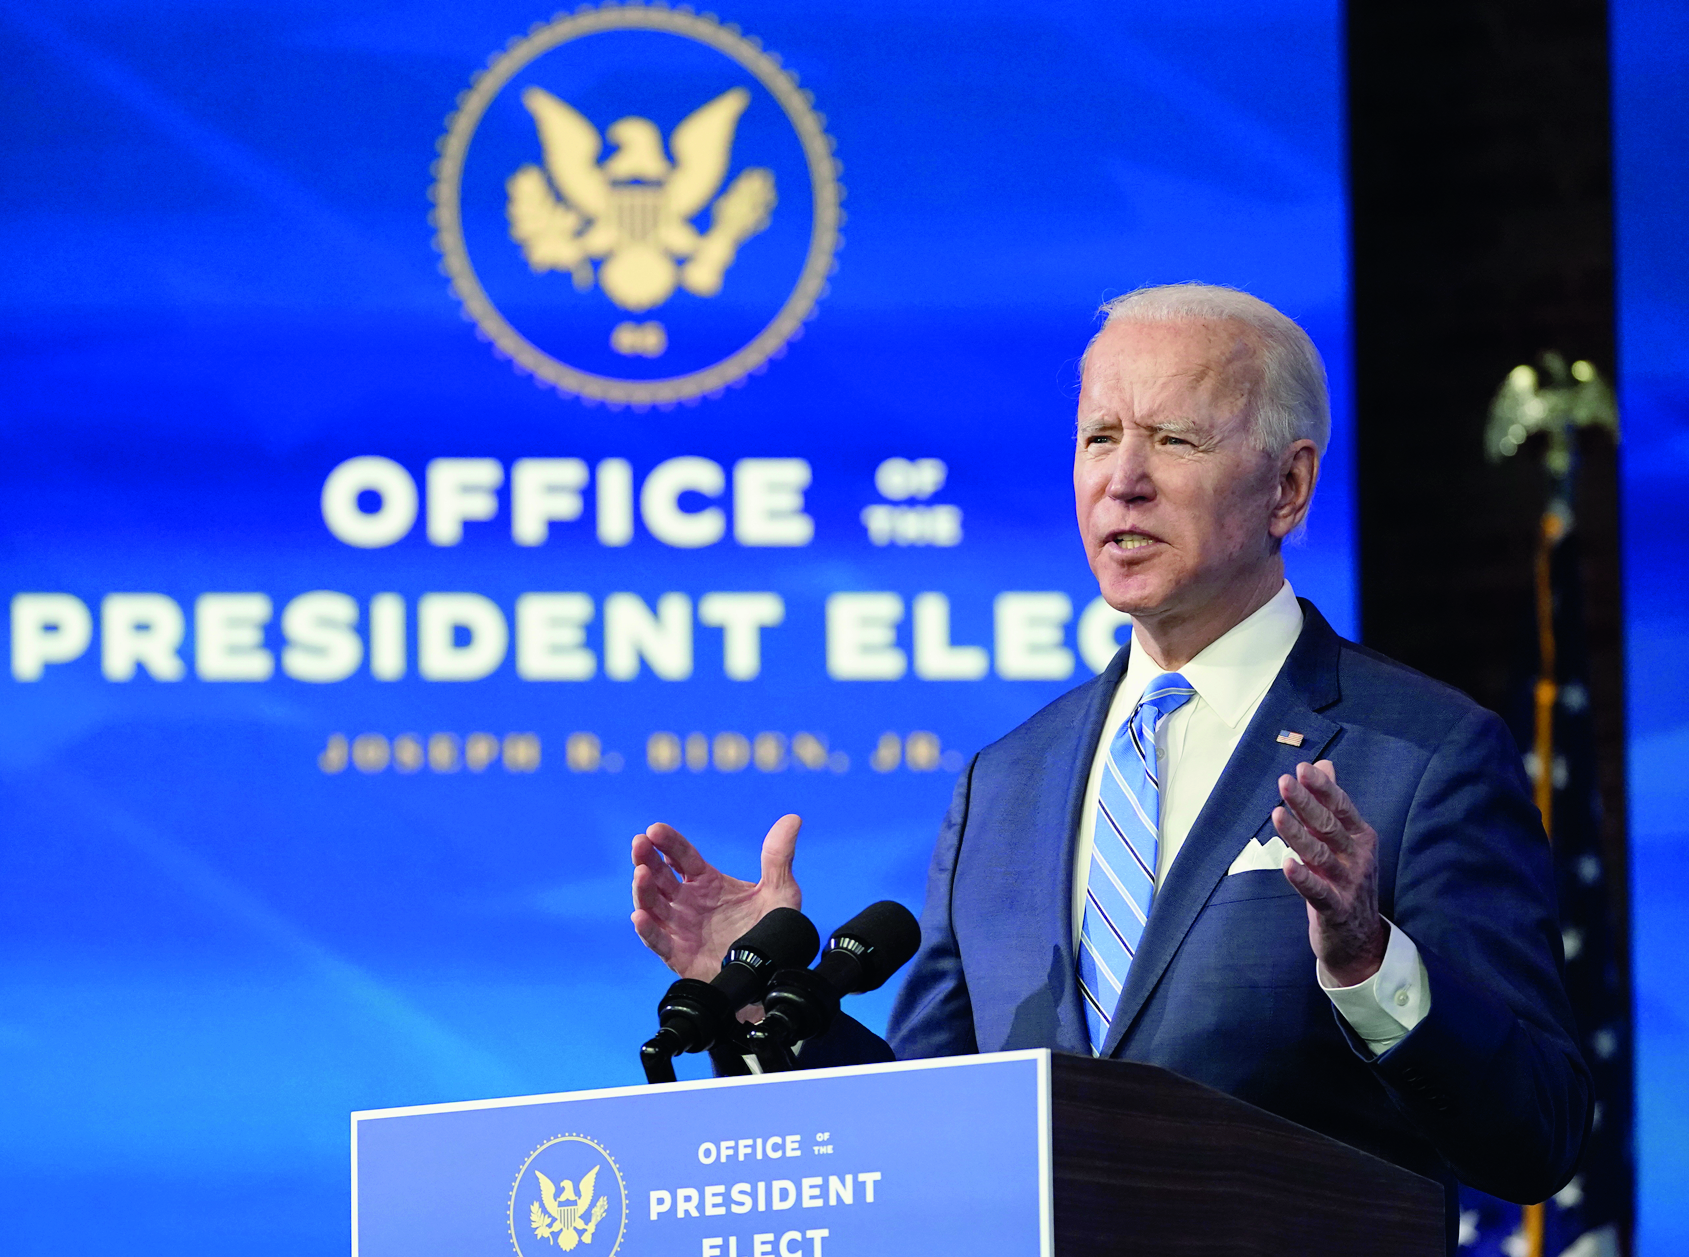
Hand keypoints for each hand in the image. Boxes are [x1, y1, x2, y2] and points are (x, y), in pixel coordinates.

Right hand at [630, 815, 802, 980]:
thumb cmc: (771, 933)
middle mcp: (689, 903)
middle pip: (660, 877)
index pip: (682, 857)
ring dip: (643, 890)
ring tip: (640, 874)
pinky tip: (640, 917)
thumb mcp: (780, 891)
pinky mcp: (679, 955)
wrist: (771, 974)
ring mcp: (681, 928)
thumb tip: (793, 819)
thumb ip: (779, 856)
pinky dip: (647, 930)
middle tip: (639, 844)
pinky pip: (658, 942)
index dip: (668, 842)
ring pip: (653, 906)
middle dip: (646, 860)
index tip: (654, 830)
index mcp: (707, 883)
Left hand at [1272, 761, 1386, 986]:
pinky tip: (1288, 865)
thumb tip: (1323, 765)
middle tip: (1284, 782)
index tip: (1301, 768)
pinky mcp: (1337, 910)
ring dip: (1298, 835)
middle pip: (1329, 827)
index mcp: (1360, 838)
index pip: (1341, 807)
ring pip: (1321, 856)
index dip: (1322, 788)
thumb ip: (1330, 805)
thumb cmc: (1344, 883)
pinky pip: (1319, 892)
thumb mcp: (1340, 842)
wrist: (1360, 941)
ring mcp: (1349, 884)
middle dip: (1306, 803)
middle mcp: (1358, 858)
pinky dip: (1304, 879)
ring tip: (1277, 815)